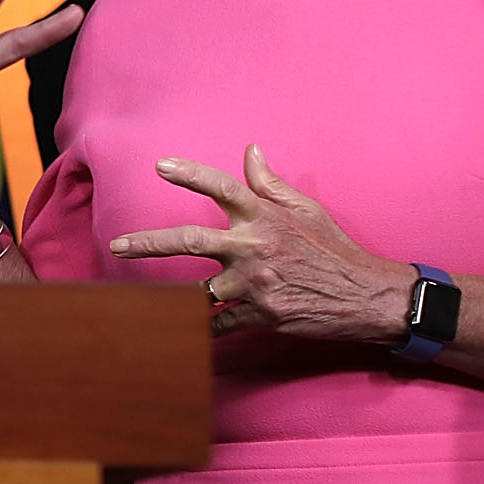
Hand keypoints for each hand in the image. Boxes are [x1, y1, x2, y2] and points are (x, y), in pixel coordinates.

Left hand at [108, 145, 415, 343]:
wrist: (367, 295)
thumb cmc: (333, 249)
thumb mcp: (307, 210)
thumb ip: (270, 184)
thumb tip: (250, 151)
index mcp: (265, 218)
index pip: (223, 188)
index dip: (191, 174)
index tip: (160, 165)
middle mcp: (255, 247)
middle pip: (190, 240)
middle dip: (148, 243)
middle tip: (116, 245)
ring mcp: (255, 284)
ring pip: (199, 290)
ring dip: (179, 296)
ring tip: (150, 301)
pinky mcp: (260, 314)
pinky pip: (219, 324)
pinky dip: (205, 328)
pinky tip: (190, 331)